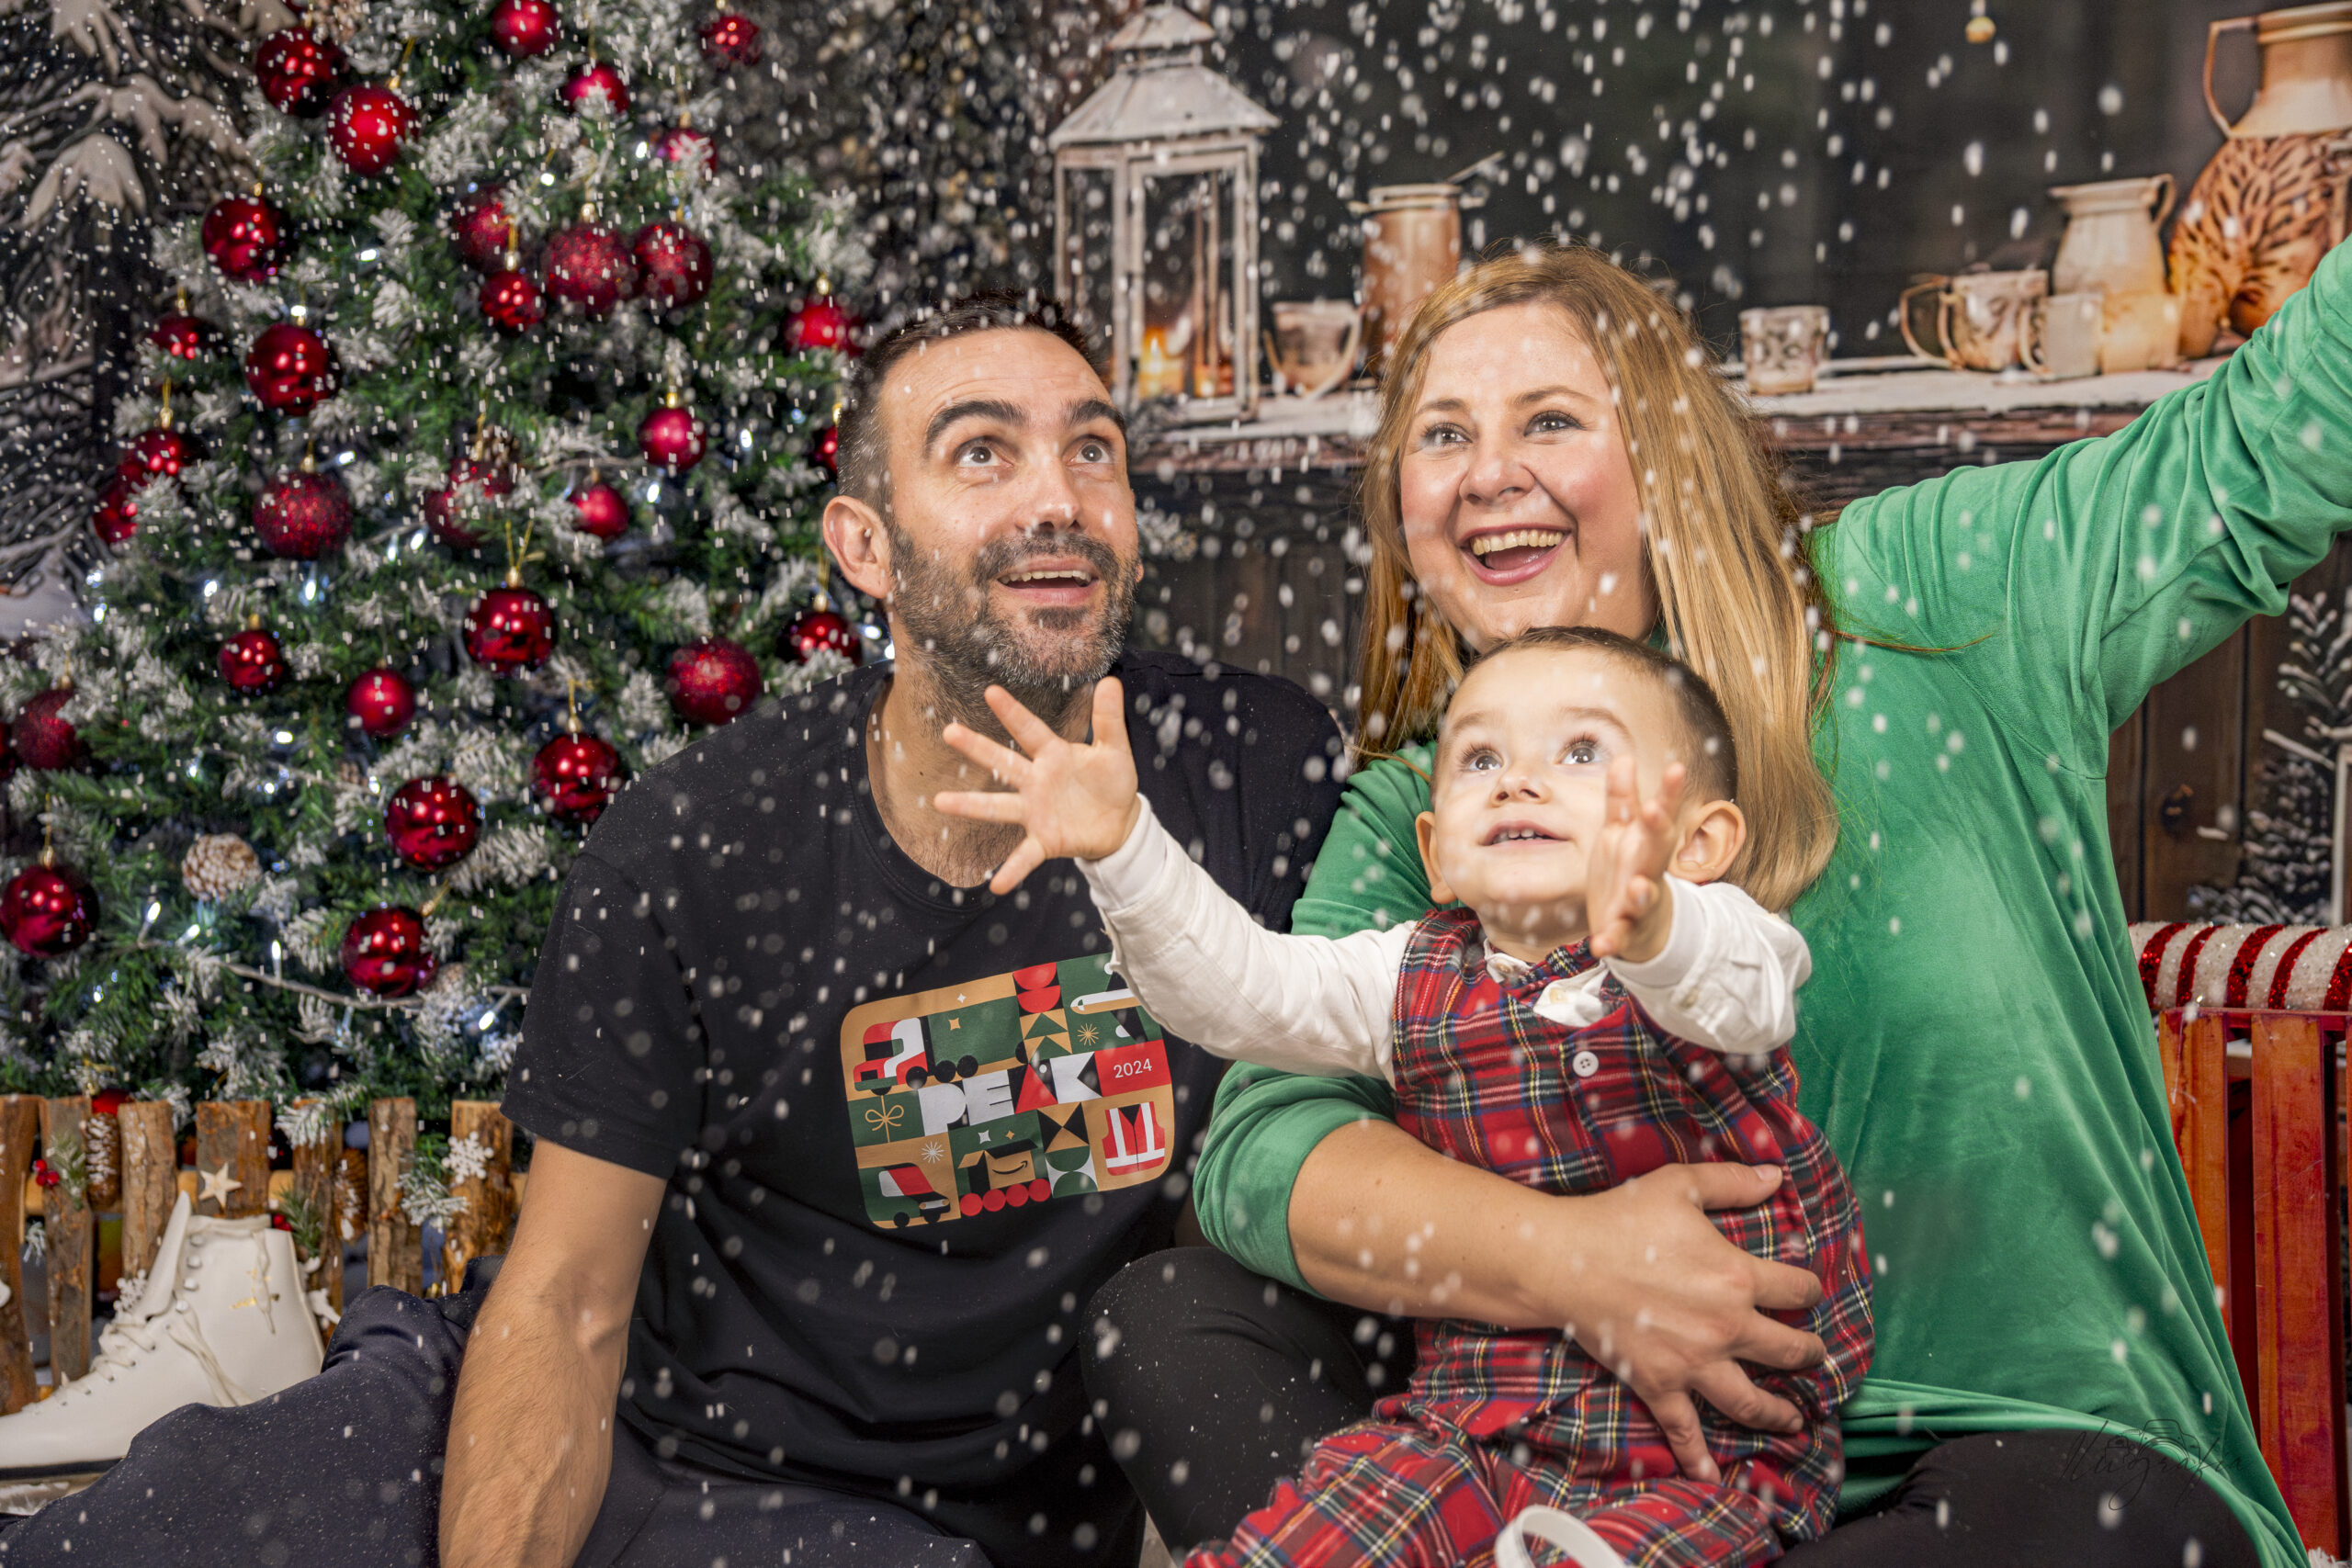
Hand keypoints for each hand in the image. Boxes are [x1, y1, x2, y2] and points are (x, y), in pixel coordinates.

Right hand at [933, 679, 1139, 894]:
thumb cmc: (1112, 782)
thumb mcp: (1115, 750)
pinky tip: (997, 885)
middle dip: (977, 748)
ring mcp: (1036, 811)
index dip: (1012, 712)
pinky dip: (1012, 870)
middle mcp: (1036, 781)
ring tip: (941, 802)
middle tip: (949, 732)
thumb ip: (1108, 719)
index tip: (991, 691)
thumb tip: (1110, 680)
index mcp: (1053, 755)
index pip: (1030, 730)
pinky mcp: (1045, 840)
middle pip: (1003, 762)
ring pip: (999, 806)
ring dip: (971, 805)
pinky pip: (1025, 856)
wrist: (1121, 823)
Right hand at [1548, 1163, 1825, 1481]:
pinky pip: (1684, 1428)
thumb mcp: (1679, 1185)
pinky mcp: (1659, 1384)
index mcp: (1737, 1277)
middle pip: (1789, 1350)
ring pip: (1752, 1400)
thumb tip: (1776, 1176)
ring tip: (1795, 1418)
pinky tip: (1711, 1476)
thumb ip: (1732, 1181)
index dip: (1810, 1288)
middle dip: (1809, 1353)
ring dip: (1779, 1412)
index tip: (1808, 1289)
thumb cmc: (1619, 1218)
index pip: (1798, 1289)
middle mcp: (1726, 1327)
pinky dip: (1699, 1456)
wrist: (1561, 1261)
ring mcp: (1694, 1362)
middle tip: (1814, 1356)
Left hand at [1585, 757, 1684, 962]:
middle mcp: (1646, 869)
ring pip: (1643, 895)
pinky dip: (1612, 941)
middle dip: (1655, 830)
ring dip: (1641, 891)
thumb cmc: (1630, 868)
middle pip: (1654, 849)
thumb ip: (1622, 798)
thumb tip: (1623, 757)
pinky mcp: (1625, 929)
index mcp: (1646, 843)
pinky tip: (1602, 946)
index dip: (1668, 792)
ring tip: (1638, 886)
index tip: (1677, 767)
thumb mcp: (1622, 832)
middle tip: (1654, 810)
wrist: (1643, 924)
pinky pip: (1620, 935)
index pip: (1660, 814)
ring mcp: (1638, 902)